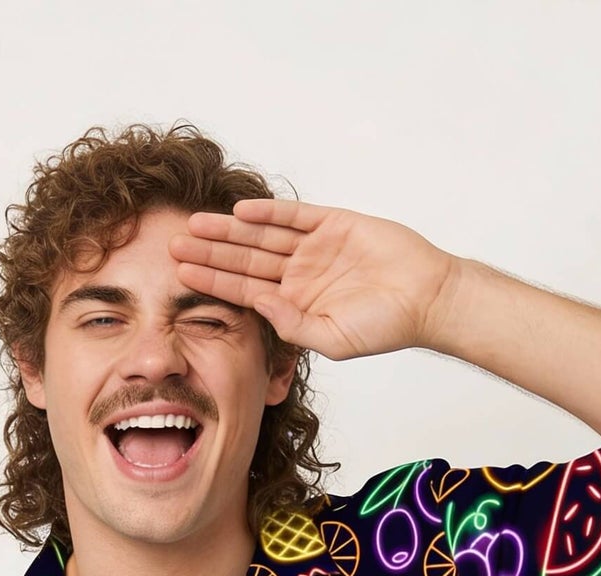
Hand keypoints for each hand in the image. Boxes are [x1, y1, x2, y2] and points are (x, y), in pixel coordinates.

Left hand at [169, 199, 461, 360]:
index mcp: (296, 303)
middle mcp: (300, 273)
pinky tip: (241, 211)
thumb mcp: (333, 339)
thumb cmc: (386, 326)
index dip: (212, 281)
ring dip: (229, 230)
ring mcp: (316, 247)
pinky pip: (295, 216)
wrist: (427, 298)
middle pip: (245, 260)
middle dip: (210, 252)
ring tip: (195, 224)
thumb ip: (293, 324)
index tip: (179, 275)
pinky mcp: (335, 223)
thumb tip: (258, 303)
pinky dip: (269, 212)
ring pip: (262, 236)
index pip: (244, 290)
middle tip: (172, 244)